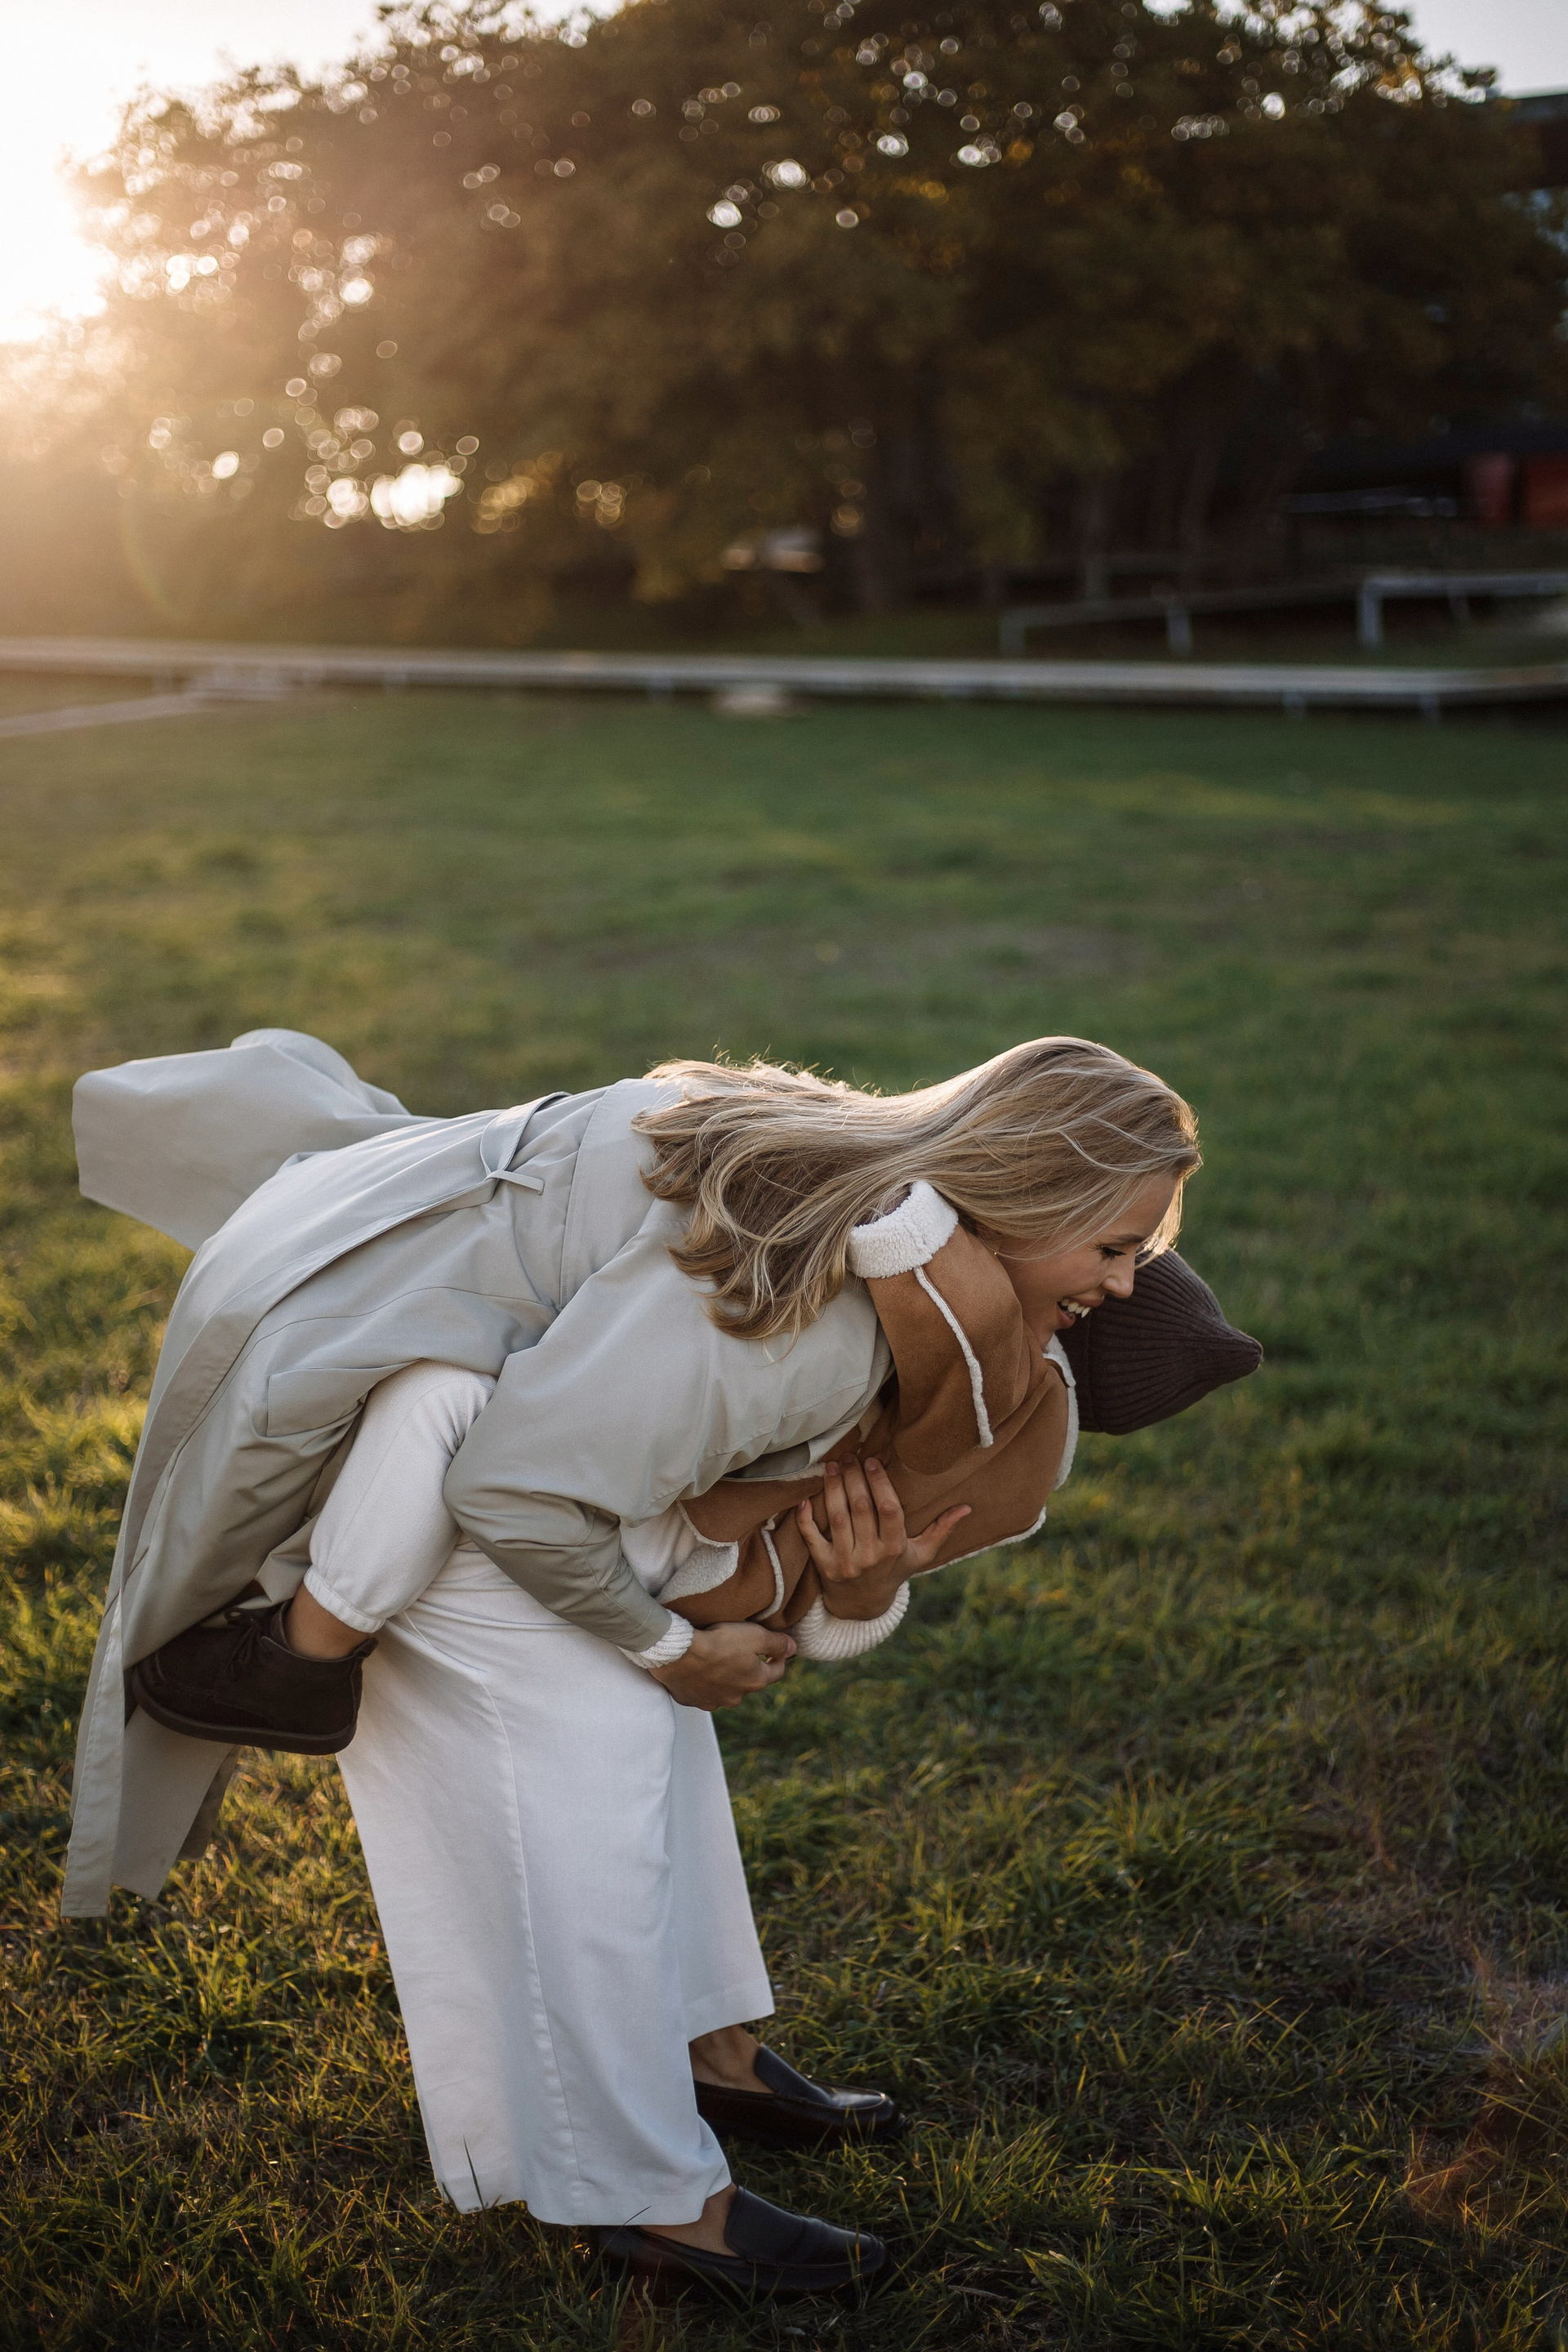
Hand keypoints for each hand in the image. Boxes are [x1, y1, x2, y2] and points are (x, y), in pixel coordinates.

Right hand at [649, 1621, 795, 1710]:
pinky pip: (702, 1691)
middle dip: (749, 1667)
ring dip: (725, 1677)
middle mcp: (736, 1697)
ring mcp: (713, 1701)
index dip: (779, 1657)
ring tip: (716, 1658)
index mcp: (755, 1682)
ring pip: (725, 1688)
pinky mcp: (692, 1700)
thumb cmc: (718, 1641)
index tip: (777, 1648)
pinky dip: (703, 1682)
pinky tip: (697, 1668)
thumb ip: (777, 1643)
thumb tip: (793, 1648)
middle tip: (741, 1649)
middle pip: (750, 1681)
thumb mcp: (755, 1635)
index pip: (777, 1671)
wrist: (678, 1652)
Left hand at [795, 1457, 969, 1621]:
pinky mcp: (824, 1566)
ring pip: (837, 1518)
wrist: (863, 1605)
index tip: (873, 1461)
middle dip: (854, 1478)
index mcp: (895, 1549)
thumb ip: (942, 1530)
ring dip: (833, 1489)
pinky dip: (806, 1519)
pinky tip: (806, 1498)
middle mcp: (870, 1556)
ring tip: (831, 1466)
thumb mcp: (921, 1554)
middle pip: (861, 1509)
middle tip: (849, 1456)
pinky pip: (812, 1538)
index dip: (880, 1484)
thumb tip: (967, 1508)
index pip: (889, 1511)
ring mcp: (845, 1563)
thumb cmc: (895, 1570)